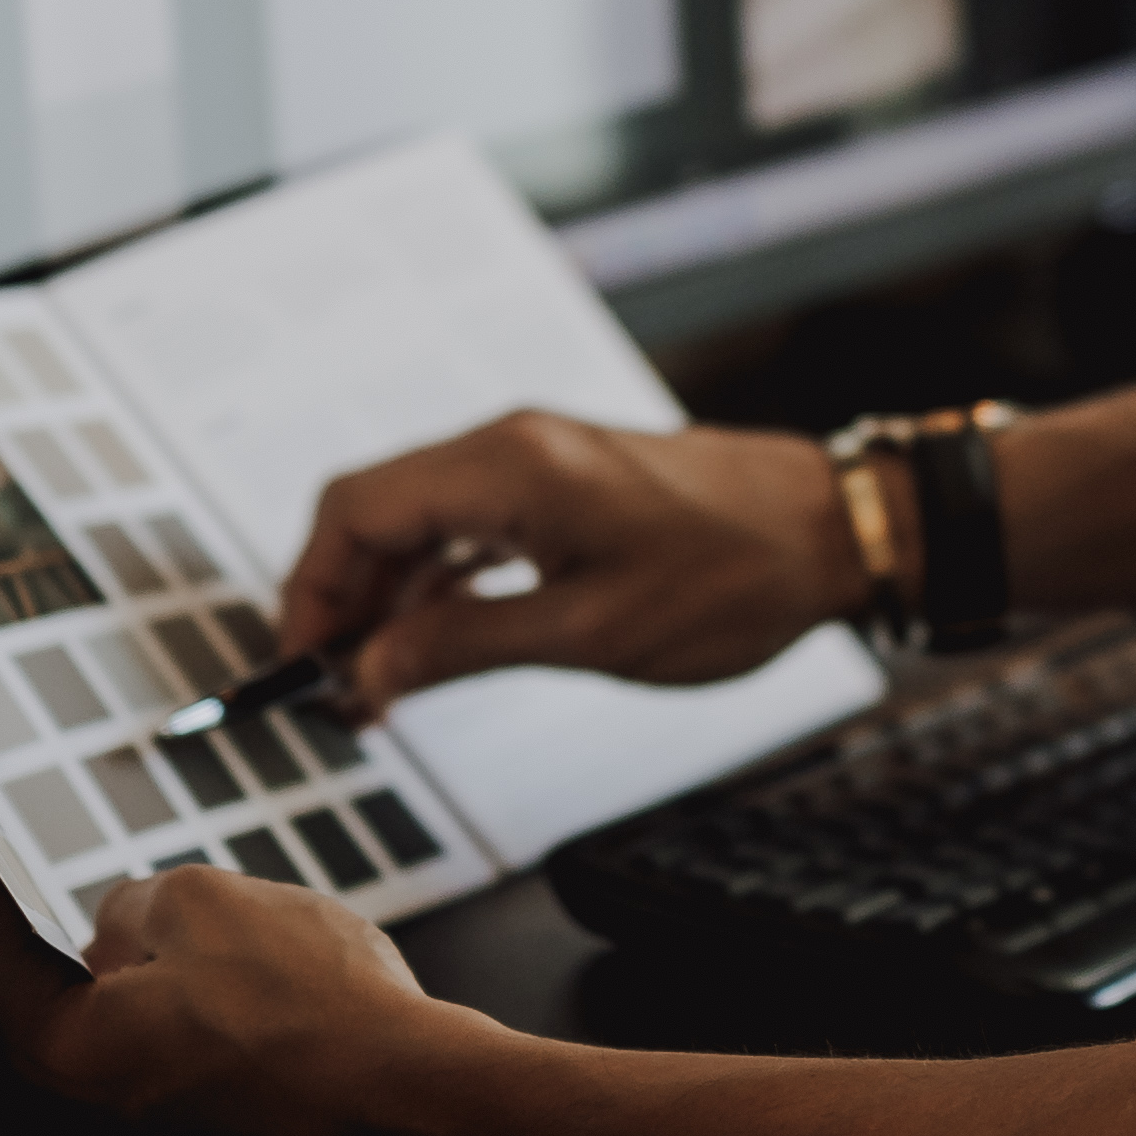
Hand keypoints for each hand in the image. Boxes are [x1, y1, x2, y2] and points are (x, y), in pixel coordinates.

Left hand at [0, 847, 467, 1135]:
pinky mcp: (238, 1108)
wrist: (412, 1093)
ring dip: (145, 950)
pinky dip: (200, 980)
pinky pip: (196, 1029)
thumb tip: (124, 928)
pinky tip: (246, 942)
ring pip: (135, 1010)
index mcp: (74, 1050)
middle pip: (60, 991)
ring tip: (168, 888)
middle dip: (56, 916)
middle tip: (40, 852)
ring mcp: (178, 1110)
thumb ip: (136, 906)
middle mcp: (114, 1096)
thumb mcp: (199, 903)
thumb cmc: (303, 1004)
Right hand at [269, 410, 856, 708]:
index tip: (303, 664)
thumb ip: (465, 647)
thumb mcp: (589, 634)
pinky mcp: (565, 484)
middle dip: (341, 597)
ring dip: (388, 596)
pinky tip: (434, 643)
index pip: (356, 509)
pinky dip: (438, 583)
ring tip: (377, 685)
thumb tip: (369, 670)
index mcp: (506, 467)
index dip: (312, 589)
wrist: (832, 528)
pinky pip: (469, 524)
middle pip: (377, 510)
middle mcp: (510, 447)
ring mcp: (537, 461)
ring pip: (420, 520)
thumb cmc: (731, 577)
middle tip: (335, 688)